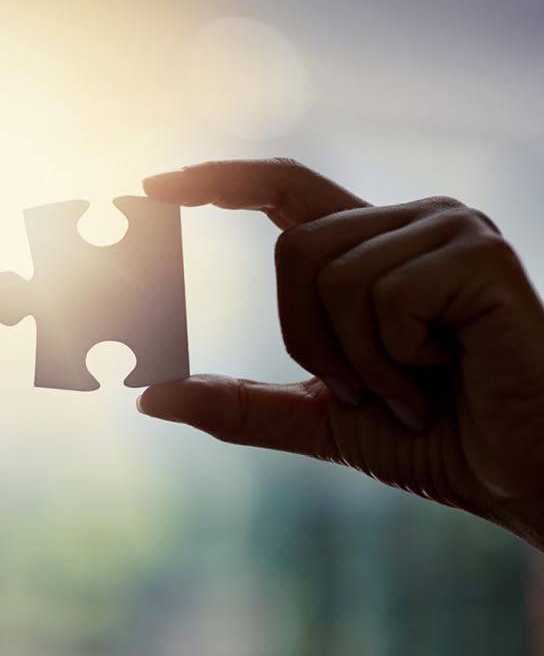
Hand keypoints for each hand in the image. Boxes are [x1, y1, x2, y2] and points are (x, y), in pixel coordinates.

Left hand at [137, 158, 543, 548]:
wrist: (523, 475)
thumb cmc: (436, 439)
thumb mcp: (318, 418)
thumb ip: (240, 405)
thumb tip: (149, 401)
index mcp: (370, 250)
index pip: (284, 187)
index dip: (221, 180)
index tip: (157, 183)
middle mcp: (408, 222)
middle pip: (294, 250)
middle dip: (313, 342)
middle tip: (368, 391)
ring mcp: (449, 229)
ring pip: (332, 274)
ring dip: (360, 360)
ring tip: (416, 386)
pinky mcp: (479, 253)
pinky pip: (383, 296)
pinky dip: (398, 357)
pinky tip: (448, 372)